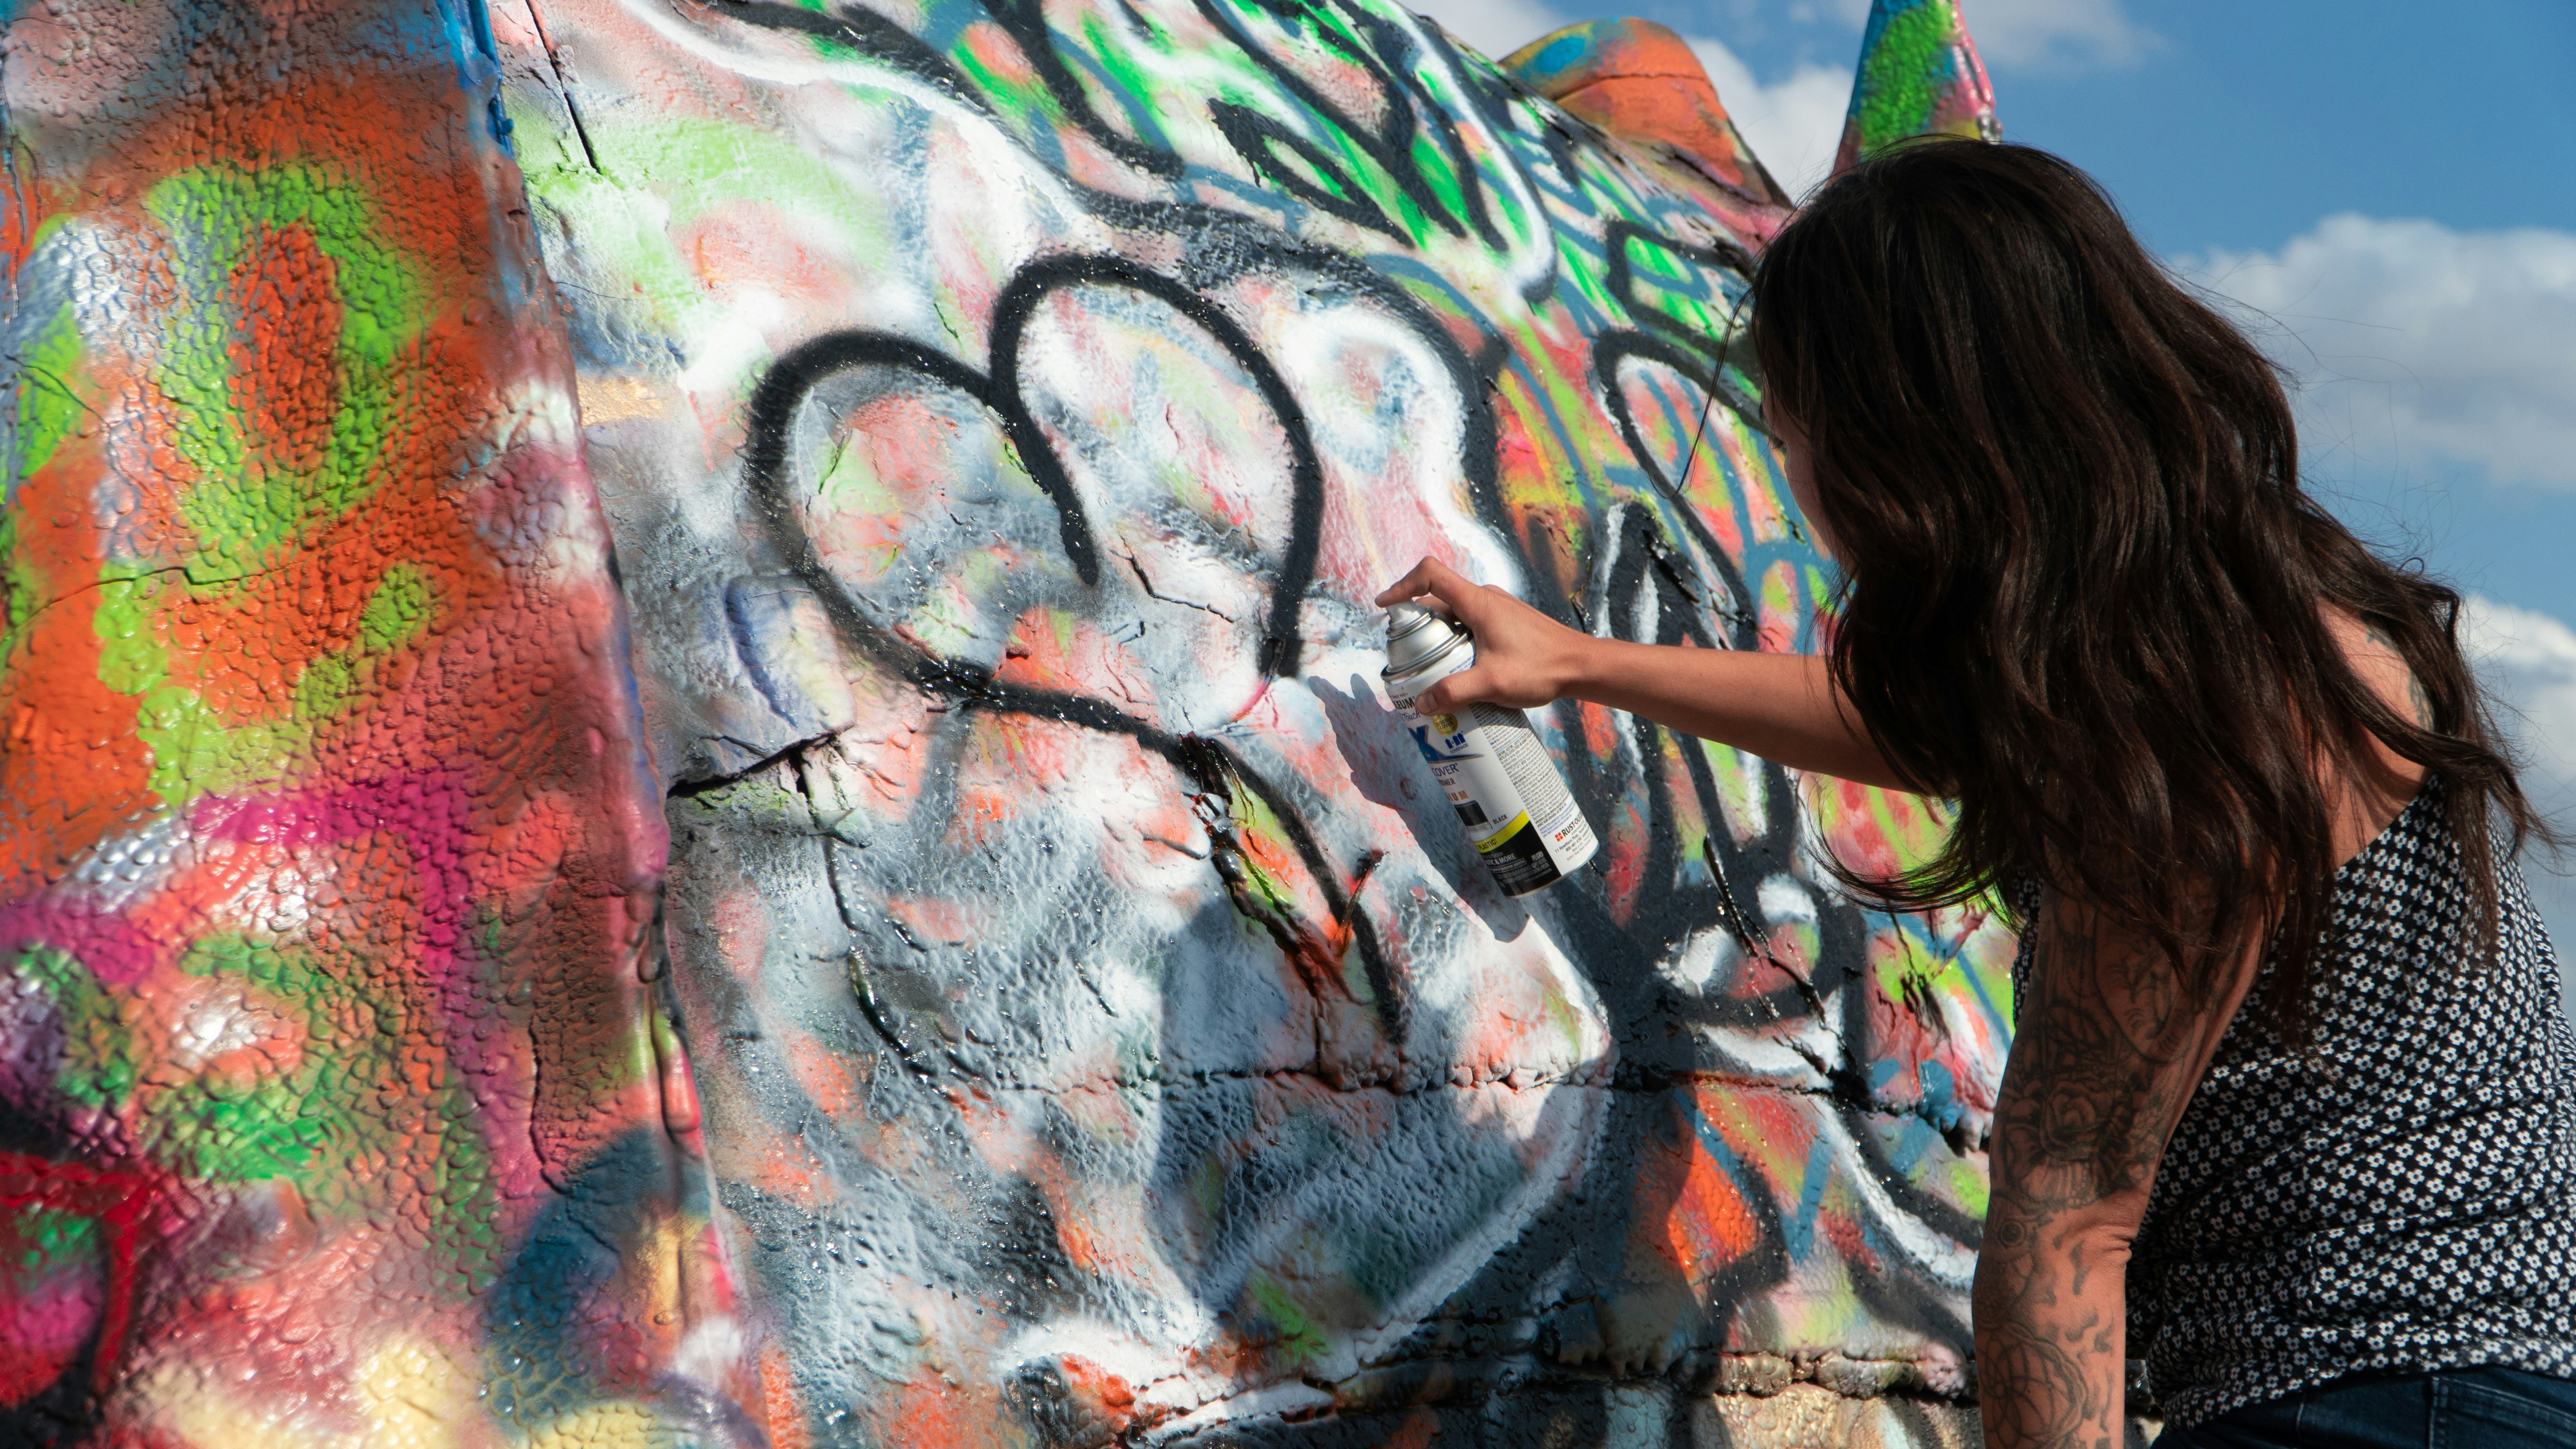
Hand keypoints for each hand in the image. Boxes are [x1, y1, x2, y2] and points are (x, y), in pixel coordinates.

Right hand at [1373, 557, 1590, 712]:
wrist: (1582, 666)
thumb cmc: (1541, 668)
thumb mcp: (1491, 683)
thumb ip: (1453, 692)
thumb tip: (1422, 704)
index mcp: (1478, 602)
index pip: (1430, 575)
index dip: (1402, 585)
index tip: (1384, 605)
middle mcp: (1487, 599)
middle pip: (1438, 599)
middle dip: (1416, 622)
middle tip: (1404, 651)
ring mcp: (1499, 609)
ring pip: (1456, 613)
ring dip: (1438, 633)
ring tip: (1431, 665)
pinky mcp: (1508, 622)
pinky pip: (1472, 623)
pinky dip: (1457, 638)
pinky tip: (1462, 667)